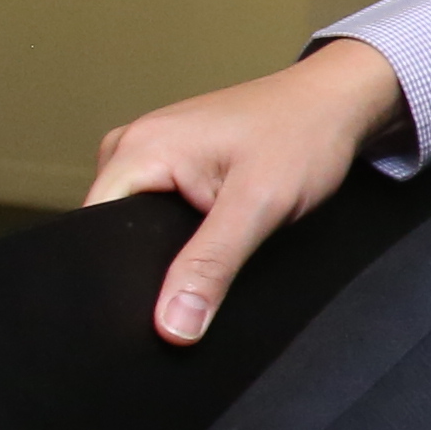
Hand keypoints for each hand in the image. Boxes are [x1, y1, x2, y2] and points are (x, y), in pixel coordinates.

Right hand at [80, 39, 403, 343]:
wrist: (338, 103)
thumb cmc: (303, 135)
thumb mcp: (258, 206)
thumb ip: (211, 266)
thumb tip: (172, 326)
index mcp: (137, 148)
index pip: (92, 229)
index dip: (112, 279)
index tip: (139, 320)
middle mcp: (133, 146)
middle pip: (110, 230)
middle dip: (141, 271)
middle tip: (181, 304)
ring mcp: (153, 155)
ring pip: (135, 226)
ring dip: (163, 257)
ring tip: (196, 279)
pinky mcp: (175, 165)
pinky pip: (157, 213)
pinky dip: (178, 240)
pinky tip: (203, 258)